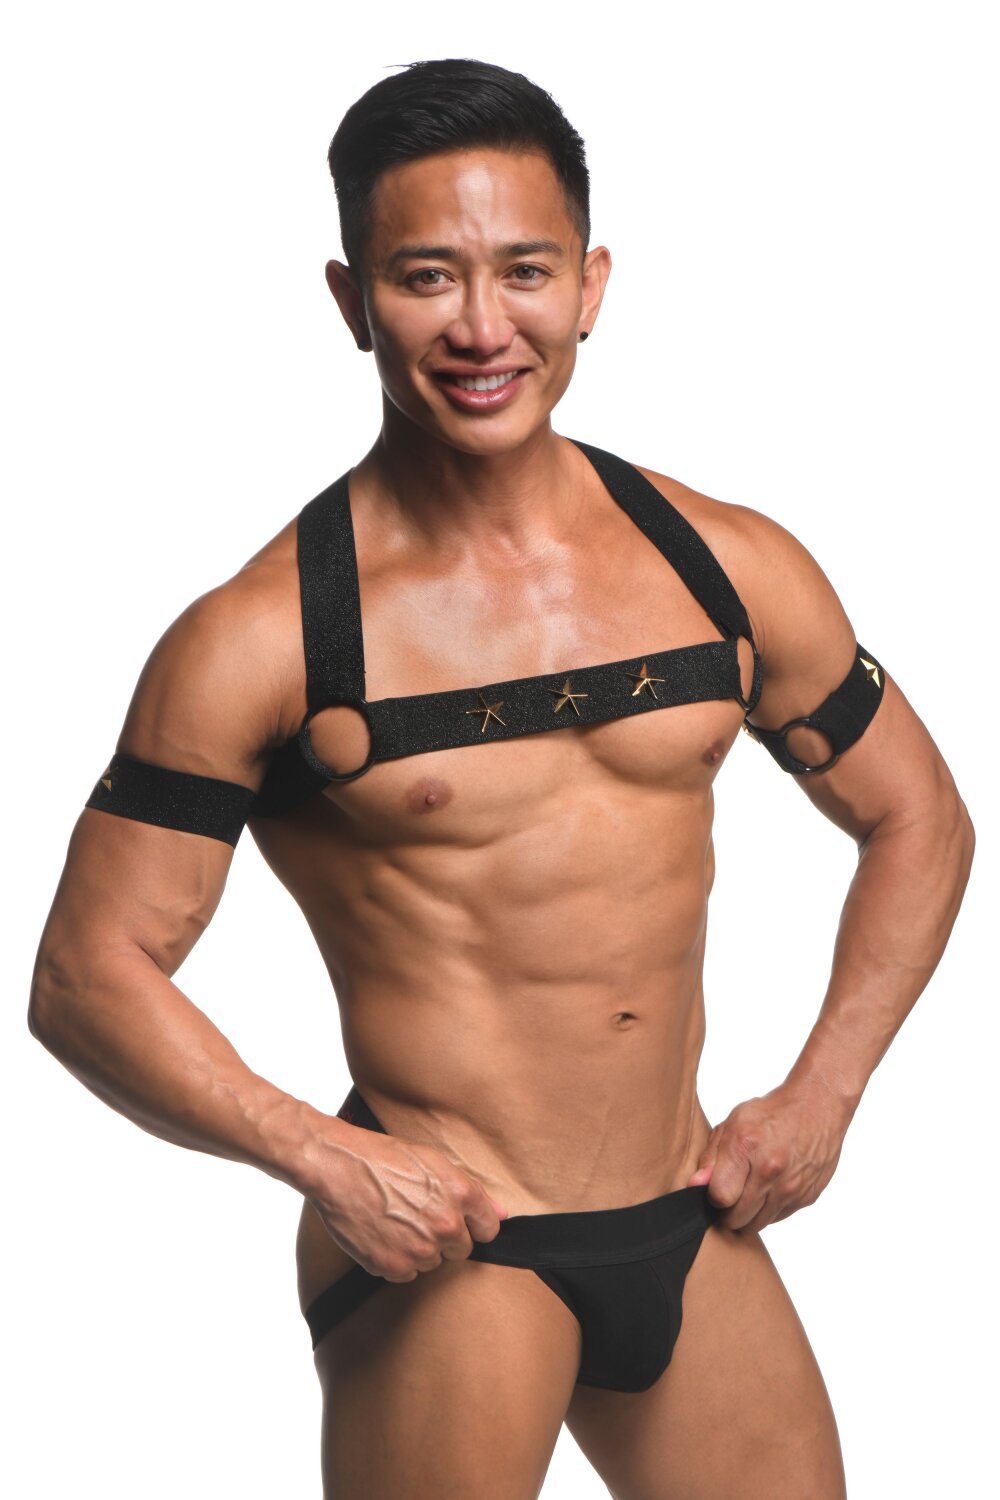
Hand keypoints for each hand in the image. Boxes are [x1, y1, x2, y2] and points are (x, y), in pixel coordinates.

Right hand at [306, 1121, 508, 1281]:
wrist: (339, 1167)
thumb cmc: (384, 1158)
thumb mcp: (434, 1162)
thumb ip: (473, 1193)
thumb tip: (502, 1215)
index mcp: (460, 1195)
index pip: (488, 1230)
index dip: (473, 1226)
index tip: (459, 1223)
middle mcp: (445, 1225)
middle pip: (460, 1250)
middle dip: (443, 1238)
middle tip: (415, 1215)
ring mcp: (420, 1249)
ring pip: (431, 1263)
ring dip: (418, 1249)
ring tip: (394, 1220)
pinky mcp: (393, 1267)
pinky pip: (405, 1273)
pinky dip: (395, 1259)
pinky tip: (381, 1233)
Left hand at [687, 1078, 851, 1232]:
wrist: (817, 1106)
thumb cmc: (772, 1113)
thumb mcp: (733, 1123)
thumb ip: (711, 1157)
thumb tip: (696, 1186)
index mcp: (747, 1148)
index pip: (720, 1197)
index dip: (712, 1197)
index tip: (715, 1189)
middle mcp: (771, 1171)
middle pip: (737, 1218)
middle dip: (728, 1211)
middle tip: (730, 1194)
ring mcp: (791, 1187)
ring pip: (757, 1224)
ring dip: (749, 1213)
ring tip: (749, 1190)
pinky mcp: (807, 1197)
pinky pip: (778, 1218)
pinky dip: (769, 1209)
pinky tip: (770, 1187)